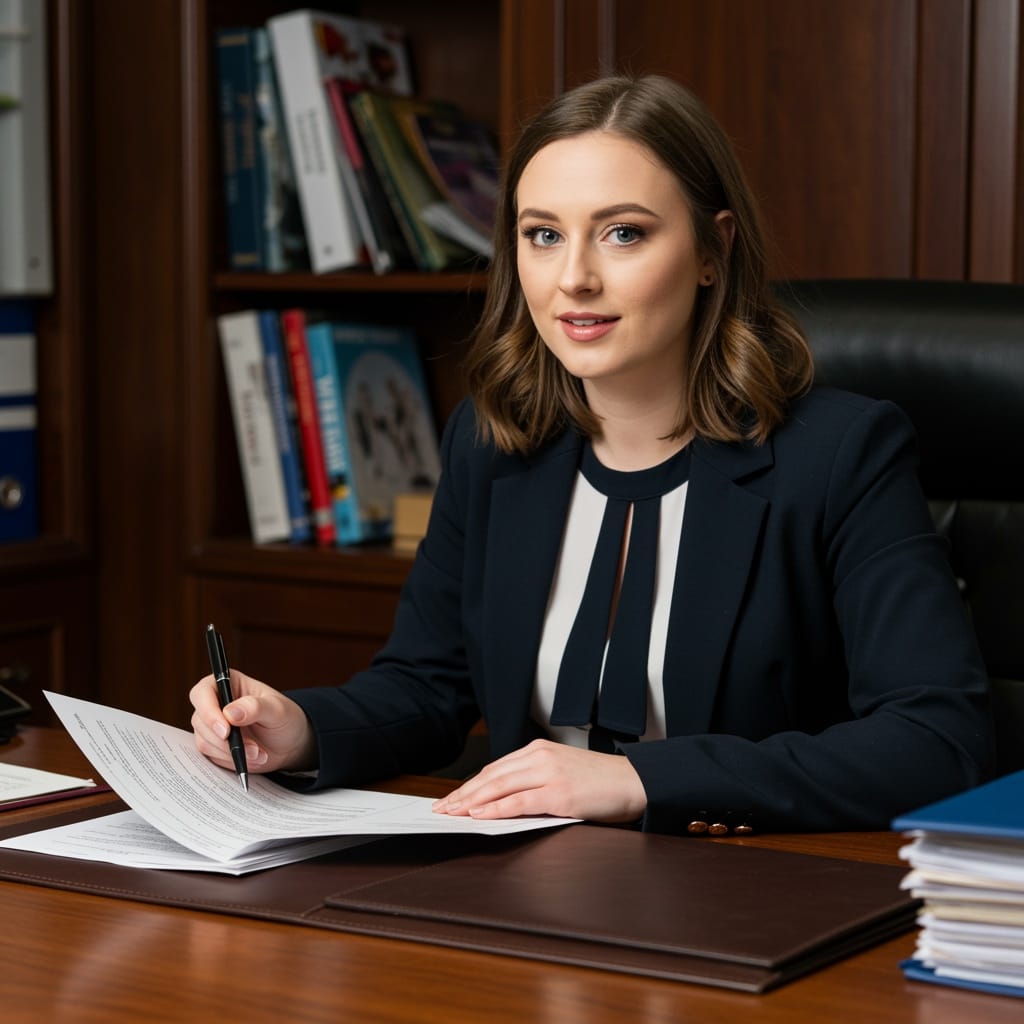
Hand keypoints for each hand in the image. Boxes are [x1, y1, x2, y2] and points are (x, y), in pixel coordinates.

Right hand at [189, 671, 316, 774]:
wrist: (289, 744)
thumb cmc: (285, 718)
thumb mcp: (278, 710)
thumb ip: (255, 707)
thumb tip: (230, 712)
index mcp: (229, 684)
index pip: (203, 693)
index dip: (209, 711)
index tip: (226, 730)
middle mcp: (215, 703)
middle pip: (201, 721)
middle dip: (226, 741)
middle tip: (253, 749)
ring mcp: (212, 726)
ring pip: (204, 741)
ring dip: (231, 753)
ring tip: (259, 754)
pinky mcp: (214, 745)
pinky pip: (211, 756)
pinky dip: (231, 761)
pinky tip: (252, 759)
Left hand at [432, 739, 646, 823]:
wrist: (634, 781)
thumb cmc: (599, 782)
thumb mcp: (561, 772)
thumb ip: (533, 780)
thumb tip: (500, 801)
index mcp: (539, 749)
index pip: (495, 768)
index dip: (470, 784)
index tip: (452, 797)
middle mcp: (540, 757)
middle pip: (491, 776)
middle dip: (463, 794)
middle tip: (442, 808)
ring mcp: (549, 774)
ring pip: (500, 787)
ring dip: (472, 802)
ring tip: (452, 813)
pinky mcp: (559, 794)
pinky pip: (519, 802)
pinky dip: (496, 809)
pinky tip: (480, 816)